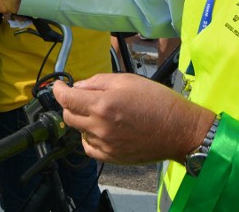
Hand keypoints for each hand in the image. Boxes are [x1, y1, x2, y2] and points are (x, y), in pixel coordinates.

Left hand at [52, 74, 214, 163]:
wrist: (180, 130)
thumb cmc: (157, 102)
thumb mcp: (127, 80)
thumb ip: (98, 82)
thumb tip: (78, 86)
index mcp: (102, 104)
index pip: (66, 98)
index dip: (58, 90)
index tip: (59, 86)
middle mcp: (100, 126)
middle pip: (68, 116)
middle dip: (70, 104)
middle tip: (82, 97)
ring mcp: (105, 144)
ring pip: (78, 131)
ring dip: (82, 120)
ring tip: (100, 113)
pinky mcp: (112, 157)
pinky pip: (89, 148)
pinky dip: (89, 138)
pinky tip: (101, 129)